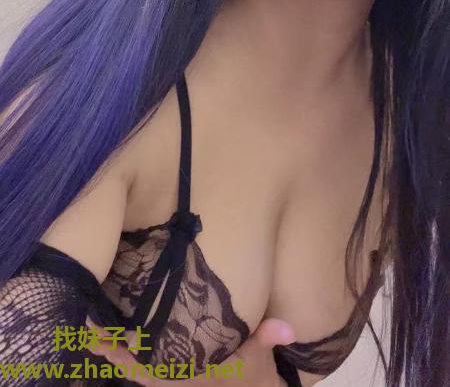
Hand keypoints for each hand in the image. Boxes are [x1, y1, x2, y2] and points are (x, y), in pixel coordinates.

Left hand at [85, 315, 293, 385]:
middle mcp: (173, 385)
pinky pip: (146, 370)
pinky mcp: (179, 377)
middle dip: (108, 353)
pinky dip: (130, 357)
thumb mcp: (260, 360)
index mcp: (185, 383)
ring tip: (94, 329)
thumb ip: (268, 338)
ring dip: (115, 354)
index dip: (120, 359)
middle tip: (86, 326)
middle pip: (132, 374)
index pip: (144, 374)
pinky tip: (120, 339)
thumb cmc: (254, 380)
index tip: (98, 341)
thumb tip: (284, 327)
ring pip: (136, 373)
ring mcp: (175, 383)